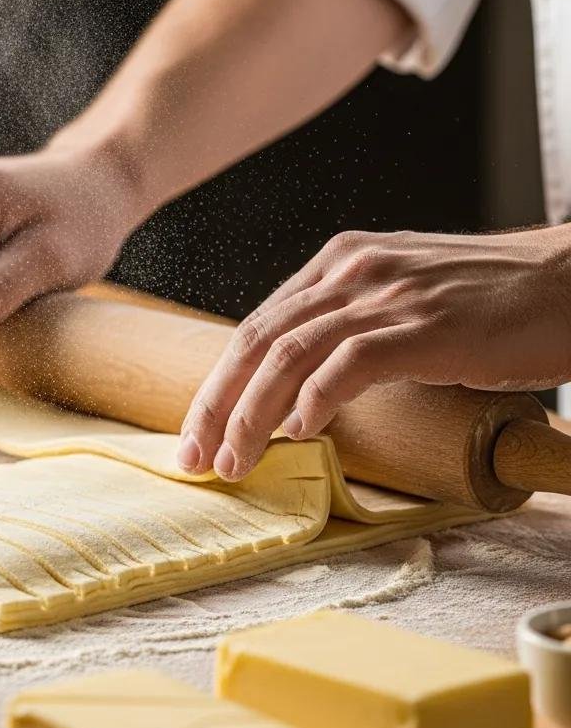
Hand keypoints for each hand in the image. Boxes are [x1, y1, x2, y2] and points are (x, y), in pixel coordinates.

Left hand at [178, 225, 570, 480]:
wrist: (570, 282)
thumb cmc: (488, 301)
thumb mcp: (398, 299)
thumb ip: (344, 329)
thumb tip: (293, 393)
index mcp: (338, 265)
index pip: (257, 328)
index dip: (218, 385)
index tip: (198, 432)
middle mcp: (352, 272)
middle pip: (256, 342)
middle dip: (215, 405)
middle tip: (195, 458)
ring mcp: (387, 295)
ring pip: (289, 355)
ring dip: (251, 416)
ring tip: (235, 462)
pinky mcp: (424, 324)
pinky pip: (349, 362)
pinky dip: (315, 399)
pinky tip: (299, 432)